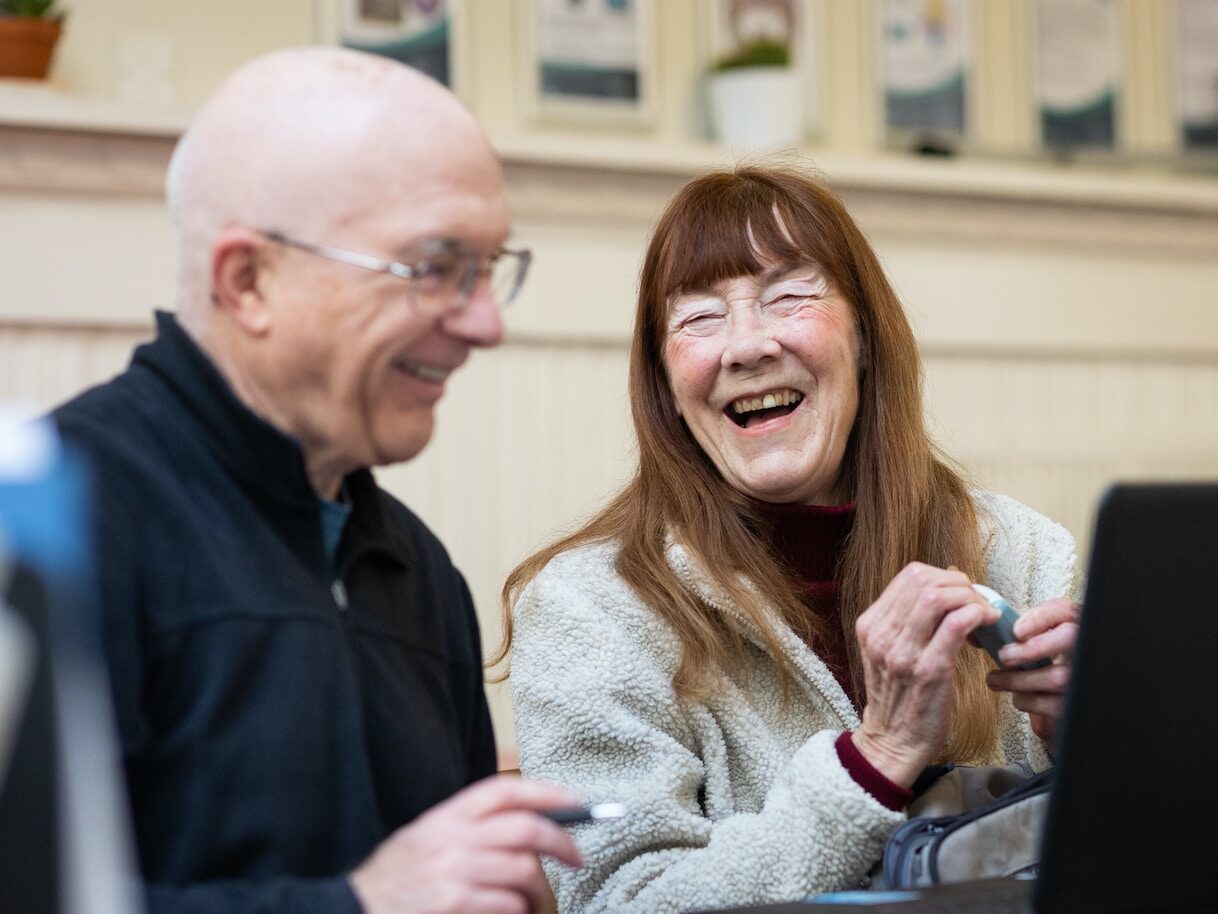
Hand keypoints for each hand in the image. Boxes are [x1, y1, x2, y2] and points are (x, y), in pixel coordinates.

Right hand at [349, 774, 584, 913]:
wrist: (358, 908)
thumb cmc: (400, 876)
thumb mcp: (428, 837)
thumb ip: (472, 827)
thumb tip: (534, 825)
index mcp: (447, 816)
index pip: (504, 791)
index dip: (546, 793)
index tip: (576, 803)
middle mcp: (451, 838)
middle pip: (526, 829)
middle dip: (561, 843)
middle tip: (577, 858)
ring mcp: (452, 872)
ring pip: (523, 871)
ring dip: (540, 890)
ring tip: (537, 901)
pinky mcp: (452, 904)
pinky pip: (507, 904)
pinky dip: (519, 911)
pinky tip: (514, 913)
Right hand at [853, 563, 999, 786]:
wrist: (893, 741)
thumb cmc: (898, 697)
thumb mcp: (887, 651)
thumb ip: (905, 622)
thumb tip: (944, 593)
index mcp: (870, 625)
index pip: (909, 576)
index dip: (943, 577)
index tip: (959, 593)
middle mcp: (881, 635)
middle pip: (923, 580)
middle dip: (958, 584)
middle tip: (975, 602)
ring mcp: (903, 652)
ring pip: (939, 597)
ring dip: (969, 598)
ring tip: (981, 613)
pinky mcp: (929, 670)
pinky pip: (956, 624)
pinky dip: (977, 614)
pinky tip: (986, 623)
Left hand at [985, 598, 1080, 742]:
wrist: (1057, 712)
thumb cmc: (1040, 675)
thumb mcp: (1032, 650)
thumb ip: (1017, 638)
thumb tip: (982, 634)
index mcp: (1072, 630)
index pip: (1065, 611)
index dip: (1041, 616)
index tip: (1016, 630)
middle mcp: (1086, 651)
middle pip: (1069, 638)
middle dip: (1032, 648)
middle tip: (1004, 655)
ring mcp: (1087, 680)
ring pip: (1057, 676)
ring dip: (1017, 679)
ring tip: (996, 680)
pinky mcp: (1079, 707)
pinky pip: (1051, 704)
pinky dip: (1027, 700)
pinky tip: (1019, 697)